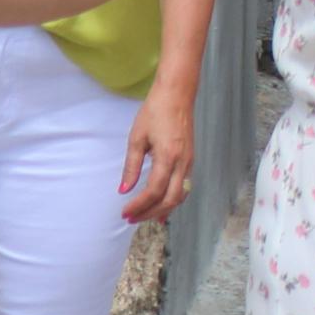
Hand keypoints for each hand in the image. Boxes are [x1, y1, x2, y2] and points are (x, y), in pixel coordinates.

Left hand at [118, 84, 197, 225]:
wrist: (177, 95)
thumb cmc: (155, 112)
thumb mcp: (137, 138)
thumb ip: (131, 166)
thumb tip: (124, 190)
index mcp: (168, 157)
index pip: (154, 191)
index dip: (139, 205)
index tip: (124, 212)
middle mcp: (182, 163)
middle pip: (170, 199)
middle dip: (150, 213)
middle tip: (132, 219)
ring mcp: (189, 162)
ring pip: (180, 195)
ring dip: (162, 209)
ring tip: (145, 217)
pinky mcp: (190, 159)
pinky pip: (184, 186)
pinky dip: (172, 199)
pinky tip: (162, 205)